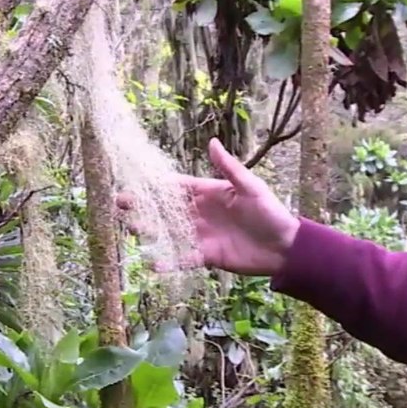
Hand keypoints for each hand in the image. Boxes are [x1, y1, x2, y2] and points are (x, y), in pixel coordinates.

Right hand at [119, 137, 299, 276]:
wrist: (286, 247)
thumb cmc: (270, 212)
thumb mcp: (250, 187)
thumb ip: (229, 168)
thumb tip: (212, 142)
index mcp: (208, 193)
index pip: (176, 188)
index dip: (155, 186)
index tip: (133, 183)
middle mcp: (200, 213)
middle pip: (167, 210)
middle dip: (144, 207)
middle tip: (120, 206)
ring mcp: (202, 235)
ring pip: (170, 233)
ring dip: (151, 232)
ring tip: (130, 230)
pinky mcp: (207, 256)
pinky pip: (184, 258)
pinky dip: (169, 262)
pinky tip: (152, 265)